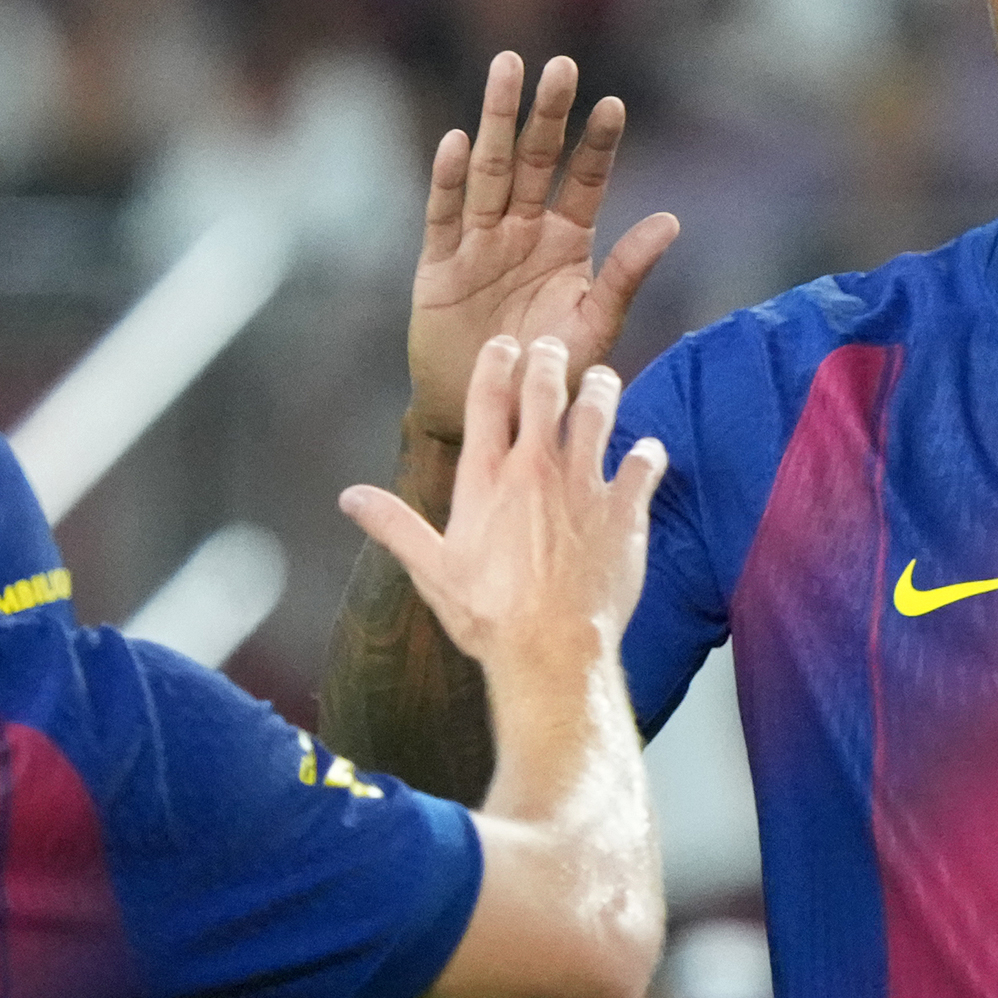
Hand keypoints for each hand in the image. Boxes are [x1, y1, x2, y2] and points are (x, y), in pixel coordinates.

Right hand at [345, 335, 664, 677]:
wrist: (551, 651)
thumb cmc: (490, 615)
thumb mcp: (432, 570)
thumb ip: (394, 525)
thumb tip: (350, 497)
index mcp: (488, 478)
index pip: (488, 397)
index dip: (496, 362)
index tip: (504, 346)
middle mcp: (537, 469)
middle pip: (546, 389)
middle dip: (548, 360)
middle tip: (551, 349)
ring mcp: (585, 485)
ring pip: (599, 412)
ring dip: (601, 389)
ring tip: (602, 380)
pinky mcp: (624, 510)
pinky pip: (645, 462)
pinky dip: (647, 452)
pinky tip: (646, 451)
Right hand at [406, 54, 681, 447]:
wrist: (487, 413)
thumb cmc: (547, 373)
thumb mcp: (594, 326)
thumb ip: (625, 274)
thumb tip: (672, 220)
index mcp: (566, 243)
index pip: (585, 182)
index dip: (597, 145)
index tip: (612, 104)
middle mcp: (523, 231)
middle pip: (536, 161)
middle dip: (547, 114)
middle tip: (560, 66)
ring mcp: (480, 243)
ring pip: (490, 171)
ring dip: (498, 121)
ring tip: (507, 68)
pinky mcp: (440, 266)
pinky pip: (445, 216)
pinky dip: (450, 181)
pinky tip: (457, 142)